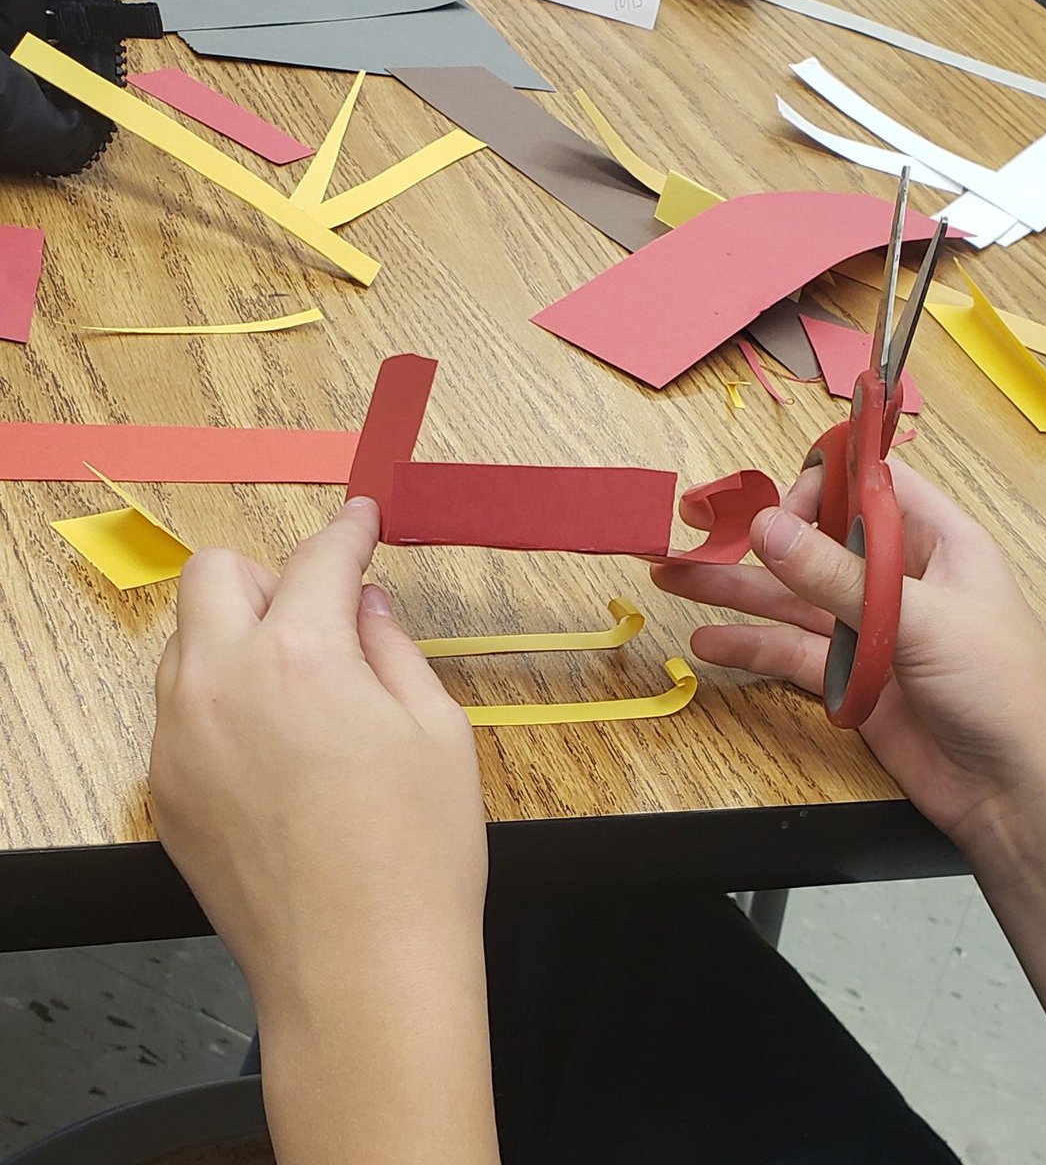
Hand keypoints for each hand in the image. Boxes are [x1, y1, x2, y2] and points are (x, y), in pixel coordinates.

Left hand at [150, 497, 485, 1005]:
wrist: (360, 972)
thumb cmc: (421, 849)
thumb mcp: (436, 729)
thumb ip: (393, 647)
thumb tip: (366, 604)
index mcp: (299, 654)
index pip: (318, 559)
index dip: (348, 530)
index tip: (362, 518)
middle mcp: (218, 683)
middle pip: (214, 575)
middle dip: (271, 576)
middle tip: (326, 618)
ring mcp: (177, 741)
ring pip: (188, 643)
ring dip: (238, 636)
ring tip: (301, 690)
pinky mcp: (164, 793)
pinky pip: (180, 711)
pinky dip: (221, 701)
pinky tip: (275, 754)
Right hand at [653, 462, 1045, 852]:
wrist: (1019, 799)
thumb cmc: (1001, 691)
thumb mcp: (920, 622)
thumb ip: (835, 578)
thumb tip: (765, 526)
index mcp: (938, 543)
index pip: (871, 488)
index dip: (822, 487)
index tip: (778, 512)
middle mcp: (899, 579)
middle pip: (817, 542)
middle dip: (757, 537)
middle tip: (690, 530)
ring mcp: (872, 631)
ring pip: (793, 600)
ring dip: (736, 590)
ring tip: (670, 578)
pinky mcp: (851, 680)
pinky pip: (792, 654)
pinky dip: (751, 648)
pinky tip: (707, 643)